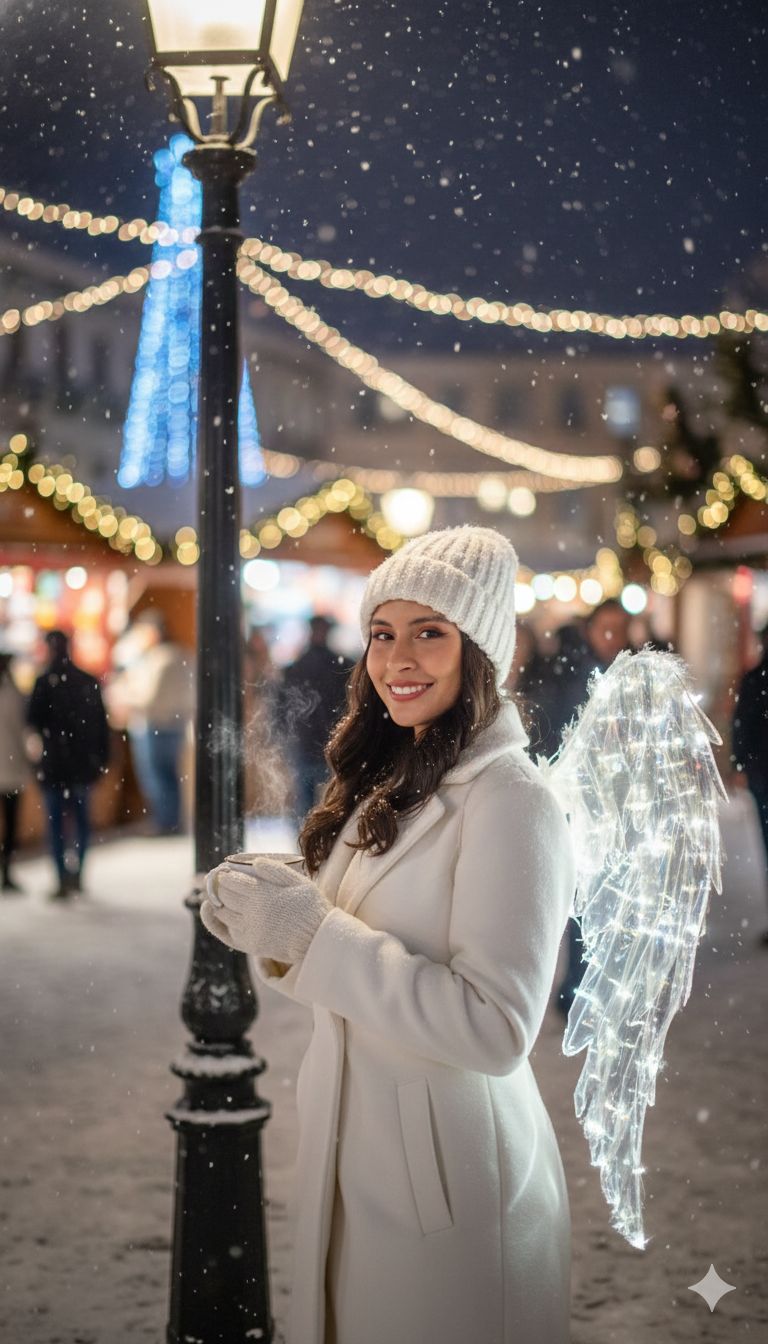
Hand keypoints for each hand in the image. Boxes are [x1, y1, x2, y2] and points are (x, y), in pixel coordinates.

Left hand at [200, 856, 331, 963]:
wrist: (318, 939)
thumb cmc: (311, 907)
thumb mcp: (299, 882)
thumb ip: (276, 870)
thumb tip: (254, 862)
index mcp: (264, 895)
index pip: (233, 882)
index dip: (224, 874)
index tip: (222, 870)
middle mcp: (253, 913)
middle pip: (224, 896)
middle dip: (217, 885)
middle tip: (215, 878)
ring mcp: (250, 931)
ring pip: (222, 913)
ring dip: (216, 901)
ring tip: (216, 892)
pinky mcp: (250, 945)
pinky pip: (226, 932)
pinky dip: (215, 921)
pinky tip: (210, 910)